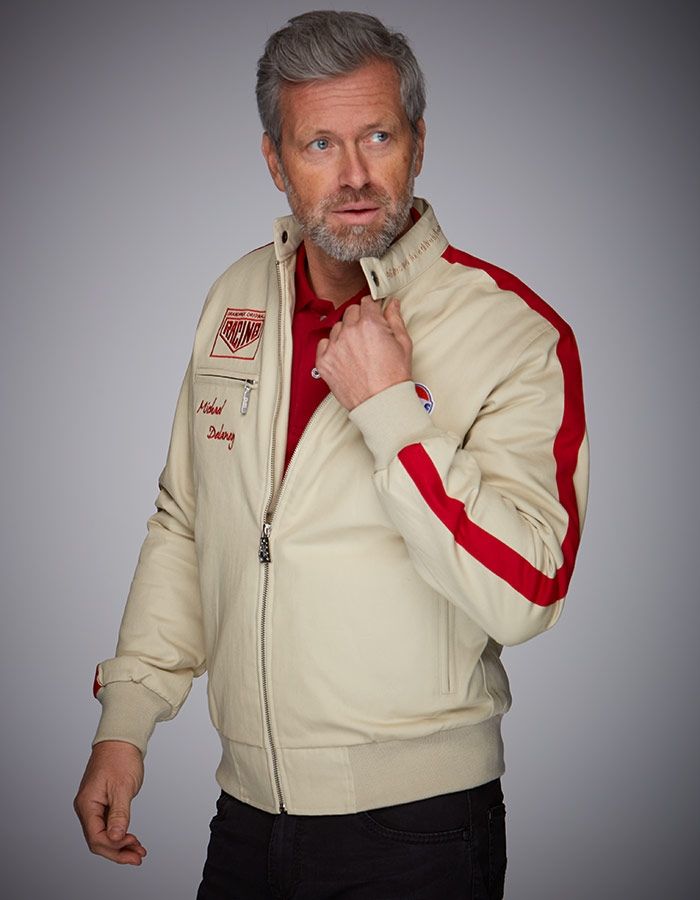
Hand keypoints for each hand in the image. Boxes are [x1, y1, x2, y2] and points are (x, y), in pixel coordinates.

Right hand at [74, 740, 145, 864]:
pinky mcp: (102, 802)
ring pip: (103, 834)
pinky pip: (107, 824)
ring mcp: (93, 805)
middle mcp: (86, 807)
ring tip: (138, 851)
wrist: (121, 738)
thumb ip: (119, 814)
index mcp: (87, 804)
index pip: (96, 837)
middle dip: (117, 851)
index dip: (114, 847)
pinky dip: (119, 833)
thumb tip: (116, 838)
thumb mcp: (123, 787)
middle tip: (137, 857)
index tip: (133, 848)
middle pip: (98, 840)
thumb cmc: (120, 757)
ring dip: (119, 844)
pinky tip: (131, 838)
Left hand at [316, 296, 411, 409]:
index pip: (367, 302)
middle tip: (368, 335)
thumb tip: (392, 304)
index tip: (374, 315)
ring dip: (345, 333)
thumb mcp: (403, 344)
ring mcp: (334, 347)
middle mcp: (349, 332)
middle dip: (359, 319)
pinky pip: (323, 344)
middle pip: (350, 312)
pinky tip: (344, 356)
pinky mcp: (324, 362)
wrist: (381, 403)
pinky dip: (332, 347)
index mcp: (369, 324)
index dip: (372, 309)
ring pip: (337, 327)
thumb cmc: (394, 377)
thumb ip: (395, 319)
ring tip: (357, 349)